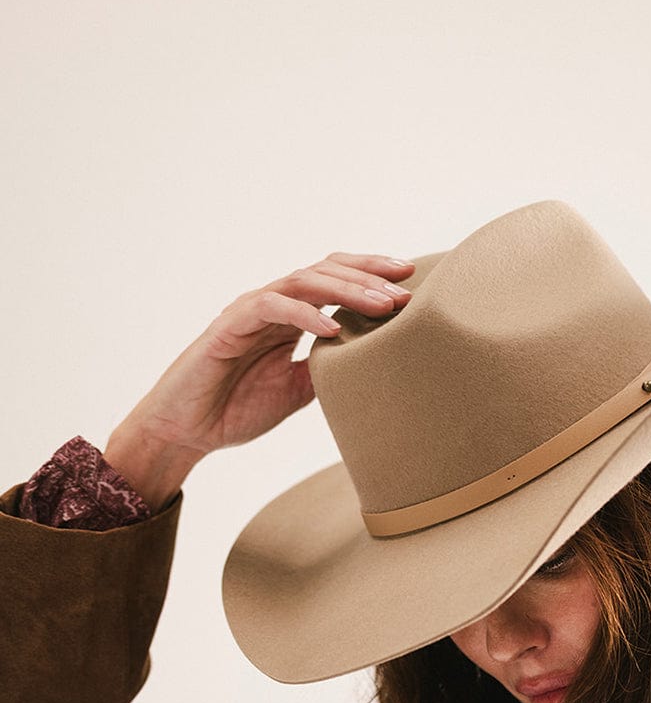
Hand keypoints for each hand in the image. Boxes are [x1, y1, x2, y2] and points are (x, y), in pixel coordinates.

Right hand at [104, 252, 413, 508]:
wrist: (187, 432)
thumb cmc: (237, 409)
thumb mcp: (298, 391)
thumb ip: (328, 370)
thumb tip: (373, 363)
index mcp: (290, 316)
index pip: (335, 280)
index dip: (372, 276)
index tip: (411, 281)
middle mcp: (272, 305)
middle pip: (326, 271)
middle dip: (369, 277)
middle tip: (406, 289)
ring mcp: (249, 311)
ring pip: (303, 282)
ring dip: (346, 290)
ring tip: (381, 305)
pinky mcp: (228, 326)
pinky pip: (270, 308)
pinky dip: (304, 315)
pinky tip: (333, 328)